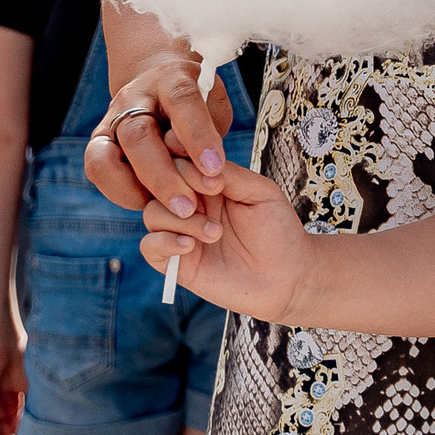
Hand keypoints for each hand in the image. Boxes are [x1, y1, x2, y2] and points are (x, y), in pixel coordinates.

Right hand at [85, 40, 235, 214]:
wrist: (157, 85)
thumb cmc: (196, 100)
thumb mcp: (215, 104)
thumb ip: (210, 130)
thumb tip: (199, 166)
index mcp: (170, 78)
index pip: (181, 100)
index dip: (198, 135)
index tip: (215, 168)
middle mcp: (133, 97)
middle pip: (137, 134)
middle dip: (163, 177)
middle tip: (188, 207)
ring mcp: (110, 120)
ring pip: (105, 157)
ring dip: (135, 190)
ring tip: (165, 210)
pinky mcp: (98, 142)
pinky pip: (99, 171)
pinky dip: (122, 193)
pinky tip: (149, 202)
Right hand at [139, 161, 311, 324]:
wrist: (286, 276)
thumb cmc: (276, 230)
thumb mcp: (260, 192)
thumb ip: (229, 174)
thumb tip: (197, 162)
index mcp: (206, 180)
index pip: (177, 158)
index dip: (186, 162)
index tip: (213, 179)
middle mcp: (189, 203)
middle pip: (158, 182)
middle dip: (179, 187)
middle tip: (208, 200)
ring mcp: (180, 232)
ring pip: (152, 213)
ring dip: (181, 220)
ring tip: (215, 234)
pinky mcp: (176, 262)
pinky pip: (149, 247)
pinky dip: (165, 243)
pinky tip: (191, 246)